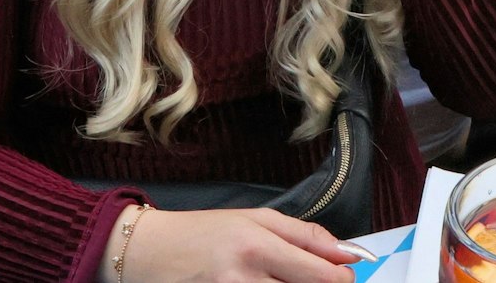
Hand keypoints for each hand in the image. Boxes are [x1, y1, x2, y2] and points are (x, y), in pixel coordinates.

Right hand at [115, 205, 366, 282]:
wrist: (147, 251)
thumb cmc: (202, 232)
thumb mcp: (255, 218)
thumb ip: (305, 235)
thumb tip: (347, 253)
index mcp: (257, 246)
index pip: (319, 275)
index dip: (343, 280)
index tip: (347, 276)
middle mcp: (243, 279)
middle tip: (320, 281)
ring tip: (281, 279)